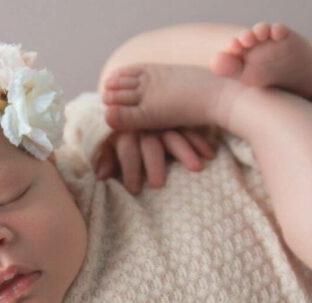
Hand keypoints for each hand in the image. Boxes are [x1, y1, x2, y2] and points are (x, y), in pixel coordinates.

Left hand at [94, 126, 219, 193]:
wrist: (135, 102)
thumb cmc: (124, 136)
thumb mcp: (111, 144)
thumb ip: (107, 159)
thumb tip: (101, 175)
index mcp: (127, 131)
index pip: (127, 149)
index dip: (129, 169)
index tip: (134, 190)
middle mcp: (146, 126)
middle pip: (150, 144)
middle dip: (154, 164)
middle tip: (159, 184)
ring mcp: (165, 123)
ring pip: (175, 136)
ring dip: (185, 152)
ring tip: (196, 168)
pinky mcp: (181, 122)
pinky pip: (192, 132)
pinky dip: (201, 142)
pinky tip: (211, 154)